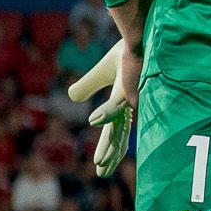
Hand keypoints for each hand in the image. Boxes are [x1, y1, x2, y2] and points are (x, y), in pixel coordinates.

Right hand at [67, 36, 140, 178]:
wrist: (138, 35)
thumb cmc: (125, 53)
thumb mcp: (101, 72)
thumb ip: (87, 85)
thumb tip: (72, 99)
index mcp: (123, 104)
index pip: (115, 131)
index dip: (109, 148)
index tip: (102, 166)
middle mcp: (128, 106)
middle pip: (117, 136)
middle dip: (110, 156)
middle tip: (102, 174)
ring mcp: (129, 99)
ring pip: (117, 126)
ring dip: (107, 145)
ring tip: (100, 162)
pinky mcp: (128, 89)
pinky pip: (115, 104)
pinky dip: (105, 114)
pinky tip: (93, 121)